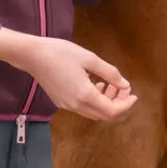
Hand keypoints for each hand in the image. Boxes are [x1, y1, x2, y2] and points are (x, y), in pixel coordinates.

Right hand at [0, 30, 137, 121]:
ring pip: (94, 113)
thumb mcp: (89, 59)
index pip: (112, 110)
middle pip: (104, 115)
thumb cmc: (61, 53)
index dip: (126, 105)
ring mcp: (67, 106)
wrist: (32, 56)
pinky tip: (95, 86)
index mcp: (85, 95)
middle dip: (118, 104)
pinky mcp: (61, 102)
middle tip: (123, 88)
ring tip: (109, 85)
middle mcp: (76, 105)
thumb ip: (110, 73)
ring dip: (106, 103)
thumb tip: (125, 85)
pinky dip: (94, 101)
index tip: (134, 95)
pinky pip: (84, 108)